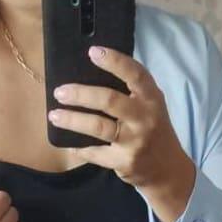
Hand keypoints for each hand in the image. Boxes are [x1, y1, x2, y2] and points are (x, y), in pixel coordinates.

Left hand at [48, 45, 196, 221]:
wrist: (168, 170)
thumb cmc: (153, 131)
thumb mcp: (151, 107)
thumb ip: (131, 92)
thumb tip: (90, 73)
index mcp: (151, 98)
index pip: (135, 74)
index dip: (114, 61)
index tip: (92, 52)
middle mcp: (144, 118)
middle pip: (109, 100)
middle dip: (81, 94)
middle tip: (59, 92)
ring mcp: (135, 141)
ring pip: (98, 127)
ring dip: (72, 120)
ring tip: (54, 116)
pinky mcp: (125, 162)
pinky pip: (96, 153)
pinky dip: (80, 149)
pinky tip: (69, 144)